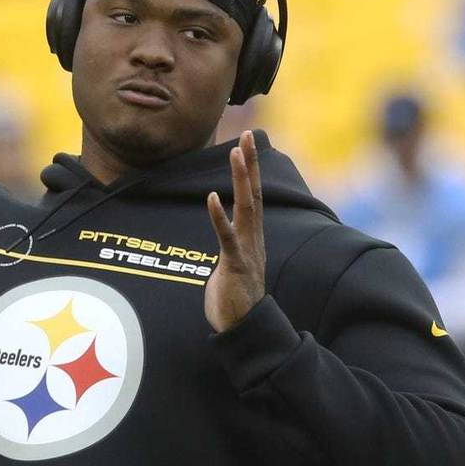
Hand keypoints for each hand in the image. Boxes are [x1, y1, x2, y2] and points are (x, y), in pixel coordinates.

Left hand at [205, 130, 266, 332]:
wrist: (245, 330)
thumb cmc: (235, 299)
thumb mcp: (233, 264)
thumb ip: (230, 245)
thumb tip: (224, 234)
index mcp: (252, 237)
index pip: (253, 196)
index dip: (249, 170)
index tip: (246, 143)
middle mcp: (253, 238)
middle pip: (254, 194)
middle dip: (250, 164)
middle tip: (247, 135)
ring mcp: (246, 250)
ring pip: (246, 208)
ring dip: (241, 179)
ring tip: (237, 152)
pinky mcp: (235, 266)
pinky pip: (227, 237)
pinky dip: (219, 217)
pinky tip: (211, 197)